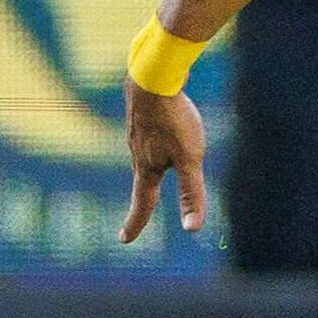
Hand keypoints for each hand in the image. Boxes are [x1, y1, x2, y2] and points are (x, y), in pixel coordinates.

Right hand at [122, 84, 208, 242]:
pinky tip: (157, 134)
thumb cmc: (172, 119)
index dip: (136, 223)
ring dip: (147, 170)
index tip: (125, 240)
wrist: (153, 77)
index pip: (142, 203)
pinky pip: (147, 134)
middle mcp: (138, 152)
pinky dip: (152, 144)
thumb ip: (191, 193)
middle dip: (142, 199)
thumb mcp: (189, 159)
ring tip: (150, 176)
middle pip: (143, 180)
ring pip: (144, 156)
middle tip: (138, 211)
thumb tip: (192, 229)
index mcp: (147, 167)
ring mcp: (137, 132)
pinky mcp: (142, 114)